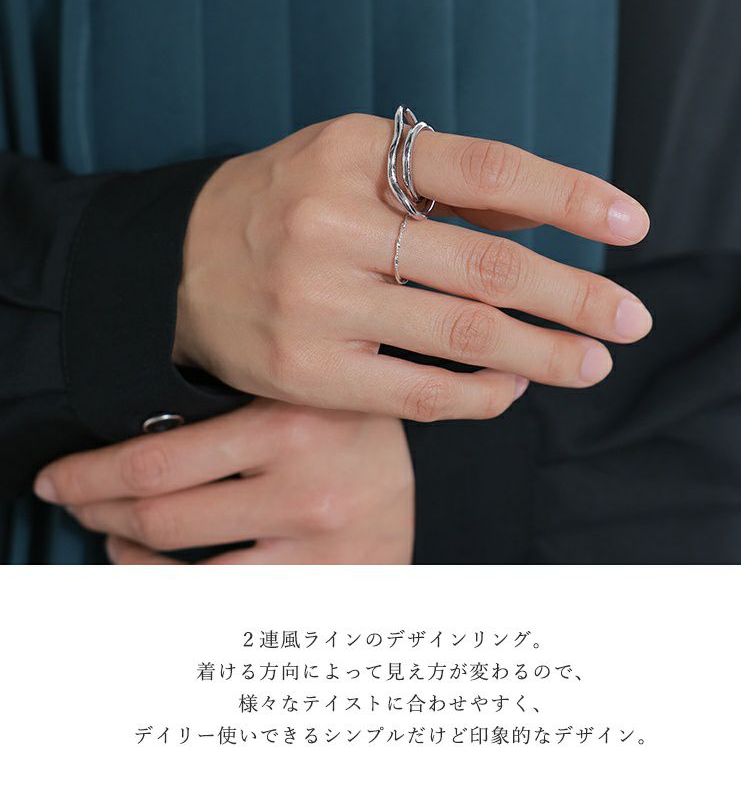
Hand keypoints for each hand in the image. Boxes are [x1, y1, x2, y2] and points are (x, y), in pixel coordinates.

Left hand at [35, 401, 413, 563]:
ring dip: (127, 556)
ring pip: (185, 579)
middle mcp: (310, 494)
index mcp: (288, 427)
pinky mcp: (335, 590)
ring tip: (110, 537)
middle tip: (76, 500)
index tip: (56, 481)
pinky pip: (226, 606)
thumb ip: (216, 413)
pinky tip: (152, 568)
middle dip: (98, 512)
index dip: (88, 478)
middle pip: (161, 522)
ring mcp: (324, 554)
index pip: (154, 465)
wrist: (426, 457)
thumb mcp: (287, 391)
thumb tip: (113, 453)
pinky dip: (169, 589)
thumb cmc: (342, 415)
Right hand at [174, 113, 651, 421]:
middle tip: (632, 321)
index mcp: (353, 153)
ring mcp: (317, 302)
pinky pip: (420, 393)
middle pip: (486, 263)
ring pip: (461, 335)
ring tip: (591, 363)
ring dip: (543, 354)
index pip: (487, 169)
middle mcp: (333, 223)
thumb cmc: (286, 206)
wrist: (176, 265)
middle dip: (574, 297)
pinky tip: (513, 387)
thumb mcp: (352, 162)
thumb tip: (551, 211)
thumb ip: (446, 182)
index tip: (632, 224)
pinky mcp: (308, 370)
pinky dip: (480, 395)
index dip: (571, 194)